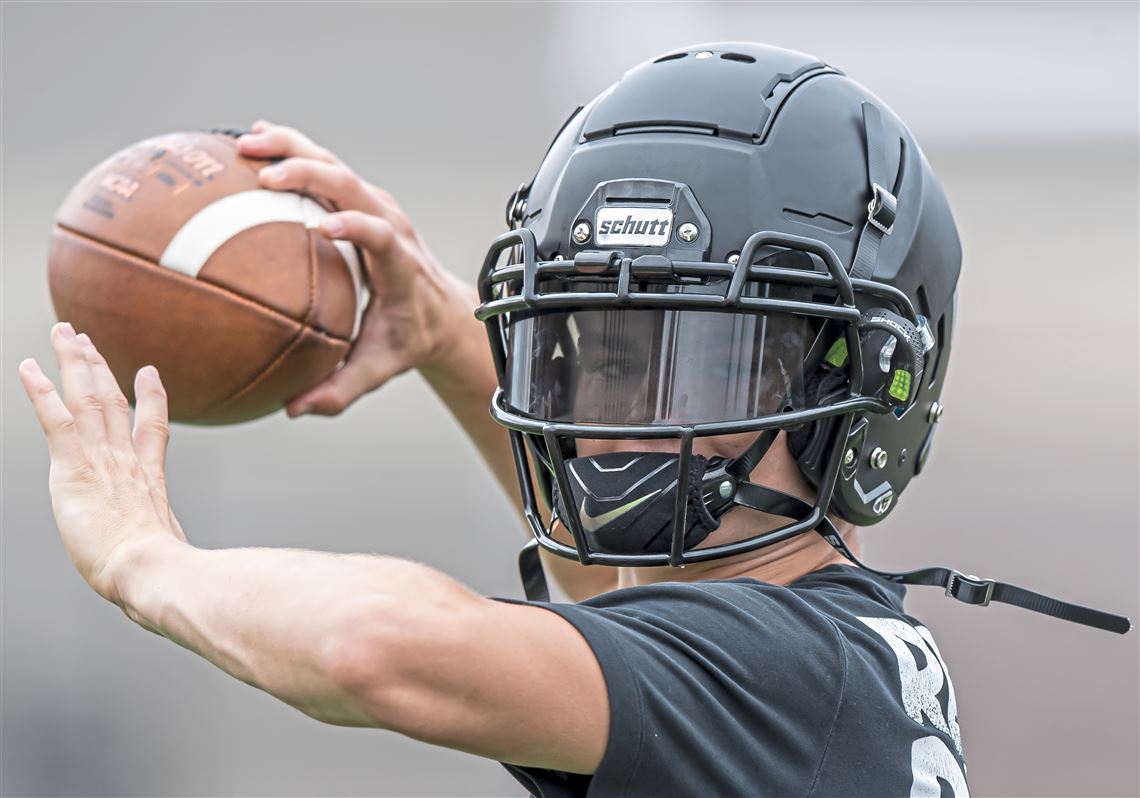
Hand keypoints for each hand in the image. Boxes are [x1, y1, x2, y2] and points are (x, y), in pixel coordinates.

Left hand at [19, 323, 187, 604]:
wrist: (153, 570)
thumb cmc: (163, 574)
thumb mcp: (170, 554)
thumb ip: (168, 550)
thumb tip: (179, 572)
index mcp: (150, 479)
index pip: (151, 427)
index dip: (150, 397)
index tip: (147, 373)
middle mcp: (127, 461)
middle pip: (112, 401)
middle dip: (98, 367)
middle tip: (86, 338)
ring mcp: (103, 461)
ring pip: (87, 398)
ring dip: (74, 363)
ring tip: (64, 334)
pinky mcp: (76, 468)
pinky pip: (57, 418)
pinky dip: (42, 391)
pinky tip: (29, 367)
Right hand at [238, 121, 460, 416]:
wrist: (439, 310)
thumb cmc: (407, 339)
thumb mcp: (378, 369)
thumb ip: (340, 391)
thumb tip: (294, 409)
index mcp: (399, 264)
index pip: (381, 236)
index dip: (356, 225)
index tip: (324, 226)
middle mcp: (390, 224)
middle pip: (352, 185)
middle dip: (310, 172)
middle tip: (263, 175)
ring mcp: (376, 205)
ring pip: (335, 164)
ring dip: (293, 148)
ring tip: (245, 142)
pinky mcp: (361, 198)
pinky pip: (325, 167)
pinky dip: (292, 150)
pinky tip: (251, 140)